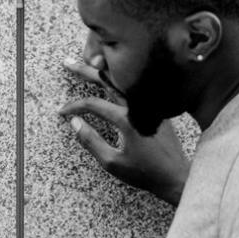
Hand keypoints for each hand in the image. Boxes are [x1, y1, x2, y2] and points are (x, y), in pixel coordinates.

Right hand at [58, 54, 188, 205]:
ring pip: (122, 80)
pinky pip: (135, 87)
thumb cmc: (144, 172)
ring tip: (89, 62)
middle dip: (86, 70)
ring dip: (104, 71)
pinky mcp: (156, 107)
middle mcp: (138, 105)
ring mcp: (149, 104)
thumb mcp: (112, 162)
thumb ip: (91, 141)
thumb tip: (74, 123)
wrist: (176, 175)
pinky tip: (112, 78)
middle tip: (68, 63)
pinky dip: (120, 79)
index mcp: (126, 118)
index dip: (74, 107)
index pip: (92, 104)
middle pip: (108, 80)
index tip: (62, 113)